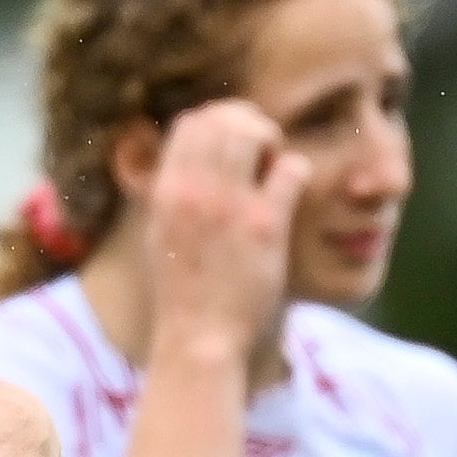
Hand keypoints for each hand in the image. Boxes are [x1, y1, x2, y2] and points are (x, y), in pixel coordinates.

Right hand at [144, 98, 307, 370]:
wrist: (198, 337)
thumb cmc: (183, 290)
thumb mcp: (161, 233)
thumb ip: (171, 193)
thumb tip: (184, 158)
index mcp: (166, 192)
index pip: (191, 122)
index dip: (218, 121)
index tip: (234, 142)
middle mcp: (193, 192)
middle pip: (225, 119)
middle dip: (250, 125)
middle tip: (263, 151)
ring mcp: (229, 206)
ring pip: (256, 132)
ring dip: (273, 142)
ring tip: (273, 170)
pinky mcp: (265, 225)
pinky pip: (290, 169)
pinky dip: (295, 172)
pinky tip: (288, 194)